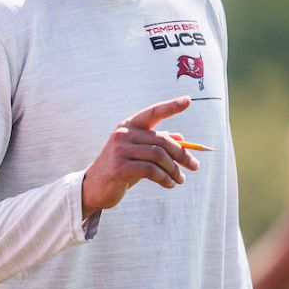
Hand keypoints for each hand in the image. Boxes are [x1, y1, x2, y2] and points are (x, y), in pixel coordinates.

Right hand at [80, 96, 199, 218]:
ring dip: (174, 169)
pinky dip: (165, 178)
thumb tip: (181, 138)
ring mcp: (120, 149)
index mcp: (128, 126)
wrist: (94, 188)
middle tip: (195, 166)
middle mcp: (123, 133)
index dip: (170, 106)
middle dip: (182, 154)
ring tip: (180, 179)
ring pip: (158, 156)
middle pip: (161, 140)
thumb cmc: (120, 168)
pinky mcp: (119, 167)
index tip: (187, 100)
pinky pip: (151, 170)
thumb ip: (156, 144)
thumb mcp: (139, 154)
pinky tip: (169, 184)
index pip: (152, 113)